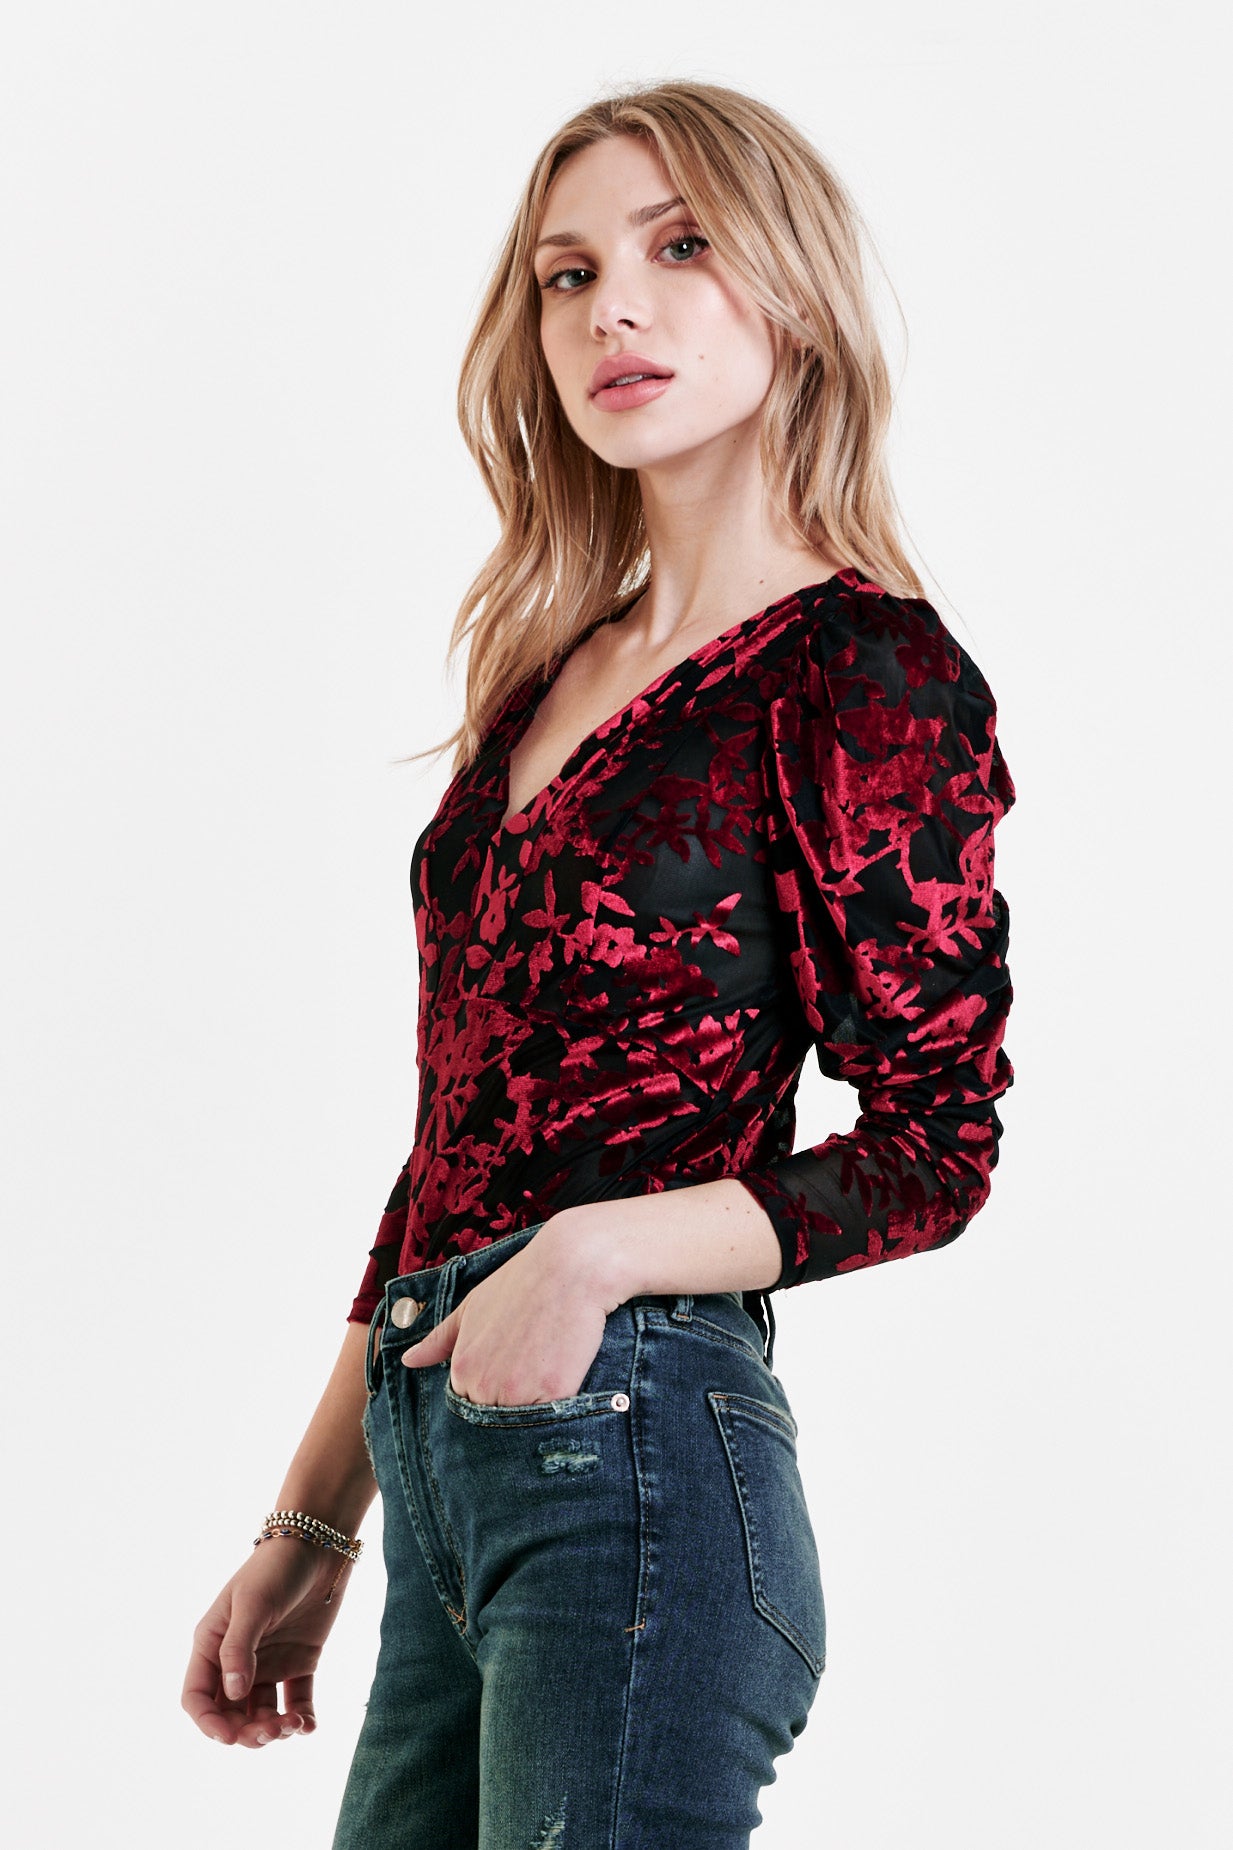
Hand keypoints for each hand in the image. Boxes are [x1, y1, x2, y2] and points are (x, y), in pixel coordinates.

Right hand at [182, 1534, 354, 1746]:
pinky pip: (296, 1701)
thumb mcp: (252, 1604)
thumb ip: (239, 1649)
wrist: (320, 1546)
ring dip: (275, 1728)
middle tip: (272, 1731)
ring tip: (295, 1724)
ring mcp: (269, 1663)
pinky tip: (310, 1725)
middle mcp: (237, 1660)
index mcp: (213, 1644)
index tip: (229, 1737)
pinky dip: (302, 1719)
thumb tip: (232, 1695)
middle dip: (248, 1732)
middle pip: (231, 1713)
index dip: (208, 1723)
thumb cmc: (276, 1569)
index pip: (198, 1697)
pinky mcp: (299, 1662)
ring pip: (262, 1714)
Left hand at [401, 1217, 619, 1405]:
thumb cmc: (521, 1282)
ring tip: (548, 1364)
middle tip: (532, 1363)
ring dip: (534, 1405)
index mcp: (463, 1368)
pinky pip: (553, 1417)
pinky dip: (559, 1403)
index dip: (490, 1387)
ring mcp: (520, 1393)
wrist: (570, 1268)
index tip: (509, 1365)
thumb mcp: (472, 1305)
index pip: (469, 1402)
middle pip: (495, 1416)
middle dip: (511, 1399)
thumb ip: (440, 1339)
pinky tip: (564, 1370)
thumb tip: (408, 1361)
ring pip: (524, 1423)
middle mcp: (485, 1386)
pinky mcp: (555, 1395)